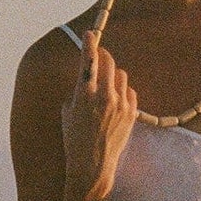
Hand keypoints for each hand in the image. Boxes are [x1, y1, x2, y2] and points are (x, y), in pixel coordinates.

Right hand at [61, 30, 138, 200]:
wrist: (92, 166)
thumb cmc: (74, 139)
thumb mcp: (68, 111)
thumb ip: (78, 90)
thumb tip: (86, 76)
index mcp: (84, 94)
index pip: (89, 60)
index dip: (89, 44)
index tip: (90, 34)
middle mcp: (104, 96)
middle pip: (109, 62)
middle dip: (103, 56)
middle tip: (99, 57)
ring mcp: (121, 104)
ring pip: (121, 74)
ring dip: (113, 75)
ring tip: (105, 86)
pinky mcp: (132, 113)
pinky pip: (130, 90)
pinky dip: (123, 91)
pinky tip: (115, 101)